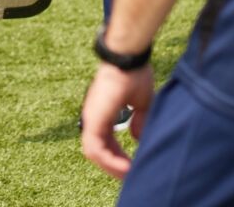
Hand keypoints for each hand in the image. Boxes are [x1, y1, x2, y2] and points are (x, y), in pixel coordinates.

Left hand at [80, 63, 153, 179]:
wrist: (128, 58)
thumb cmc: (134, 73)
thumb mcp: (141, 102)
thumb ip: (139, 120)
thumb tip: (137, 137)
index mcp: (102, 111)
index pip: (105, 141)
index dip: (118, 156)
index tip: (131, 165)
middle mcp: (93, 115)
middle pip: (99, 150)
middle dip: (115, 164)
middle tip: (130, 174)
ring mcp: (92, 117)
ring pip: (94, 153)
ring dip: (112, 166)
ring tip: (129, 174)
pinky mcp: (94, 119)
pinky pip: (96, 149)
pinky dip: (109, 161)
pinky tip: (126, 168)